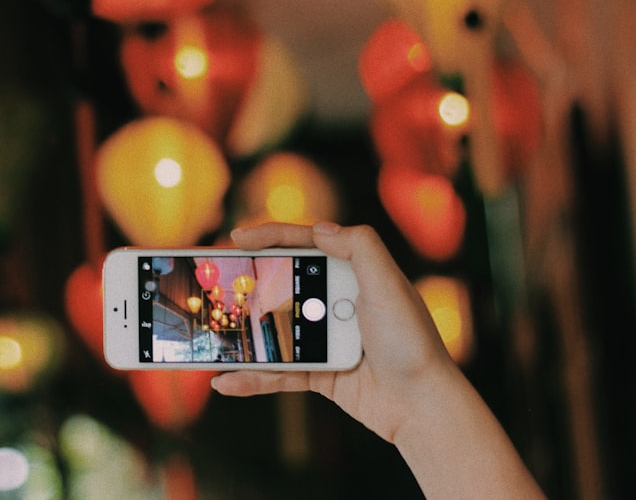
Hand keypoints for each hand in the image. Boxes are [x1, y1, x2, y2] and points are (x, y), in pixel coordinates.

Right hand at [211, 221, 454, 442]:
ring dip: (243, 335)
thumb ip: (359, 247)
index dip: (270, 236)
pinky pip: (278, 372)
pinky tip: (228, 380)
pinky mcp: (320, 373)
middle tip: (215, 282)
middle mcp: (338, 302)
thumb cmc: (412, 343)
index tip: (237, 237)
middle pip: (282, 285)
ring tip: (212, 333)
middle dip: (247, 284)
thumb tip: (319, 227)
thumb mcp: (389, 284)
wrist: (424, 407)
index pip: (306, 245)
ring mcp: (326, 339)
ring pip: (274, 331)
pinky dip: (253, 378)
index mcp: (355, 274)